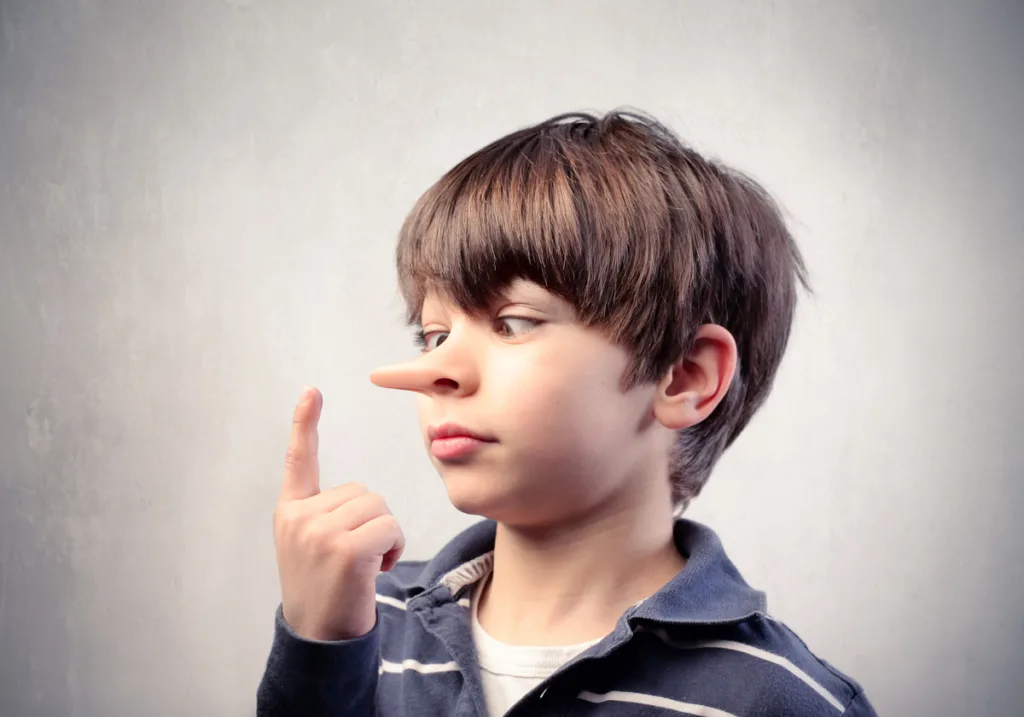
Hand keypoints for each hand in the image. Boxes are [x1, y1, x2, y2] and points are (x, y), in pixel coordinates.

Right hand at [273, 387, 404, 640]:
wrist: (319, 639)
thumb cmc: (326, 591)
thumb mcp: (311, 547)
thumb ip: (326, 516)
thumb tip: (363, 501)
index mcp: (290, 512)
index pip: (298, 461)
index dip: (304, 424)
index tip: (312, 391)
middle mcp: (299, 517)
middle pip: (362, 491)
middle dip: (372, 522)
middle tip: (356, 559)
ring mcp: (319, 532)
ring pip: (379, 507)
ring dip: (385, 536)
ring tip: (364, 567)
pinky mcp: (344, 549)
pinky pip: (389, 527)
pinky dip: (393, 548)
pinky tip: (376, 571)